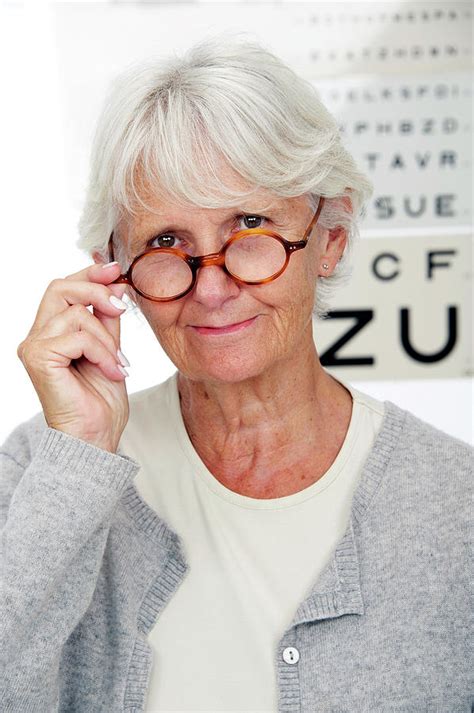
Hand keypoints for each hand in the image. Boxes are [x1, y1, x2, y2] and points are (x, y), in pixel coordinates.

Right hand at [17, 262, 130, 452]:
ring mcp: (34, 347)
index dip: (89, 274)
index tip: (115, 270)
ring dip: (107, 337)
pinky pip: (79, 336)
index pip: (64, 288)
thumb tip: (116, 285)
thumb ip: (108, 319)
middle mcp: (37, 336)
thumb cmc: (101, 400)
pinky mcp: (39, 358)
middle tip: (122, 308)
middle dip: (97, 291)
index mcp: (51, 332)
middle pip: (60, 287)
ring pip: (76, 313)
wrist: (96, 437)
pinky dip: (103, 351)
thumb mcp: (111, 349)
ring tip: (118, 363)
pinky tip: (112, 371)